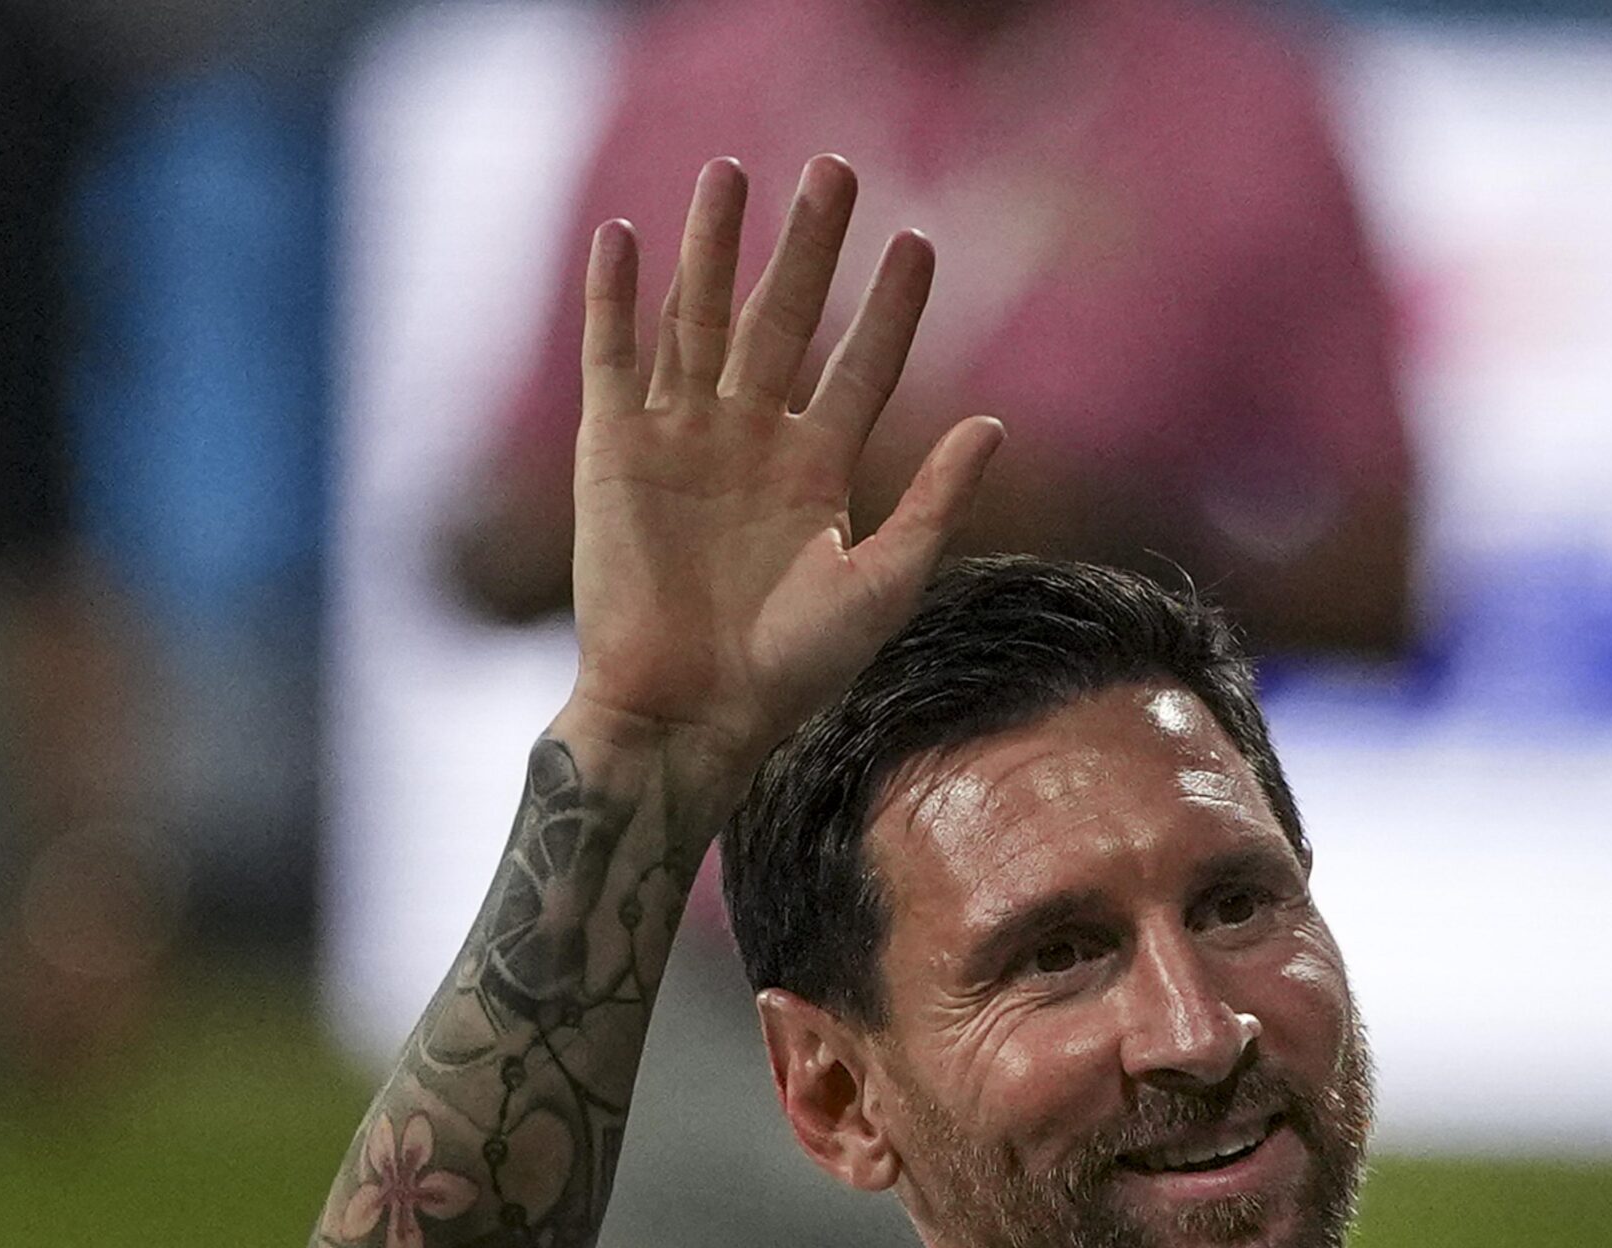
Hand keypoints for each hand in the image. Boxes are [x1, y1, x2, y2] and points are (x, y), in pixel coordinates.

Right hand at [560, 154, 1003, 776]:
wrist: (692, 714)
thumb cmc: (792, 670)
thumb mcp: (884, 583)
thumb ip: (935, 502)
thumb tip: (997, 425)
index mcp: (817, 469)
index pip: (862, 365)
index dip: (891, 307)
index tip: (919, 240)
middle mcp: (750, 440)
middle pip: (785, 319)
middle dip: (809, 246)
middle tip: (836, 169)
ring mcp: (681, 438)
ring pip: (700, 318)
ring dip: (713, 246)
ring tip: (732, 172)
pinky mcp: (613, 451)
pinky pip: (613, 357)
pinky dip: (613, 298)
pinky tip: (623, 234)